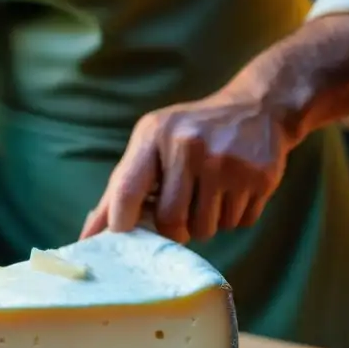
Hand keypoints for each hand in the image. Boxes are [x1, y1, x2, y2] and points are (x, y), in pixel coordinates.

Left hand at [80, 92, 294, 243]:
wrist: (258, 107)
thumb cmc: (190, 133)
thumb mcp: (152, 143)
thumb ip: (121, 188)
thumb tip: (88, 236)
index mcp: (155, 135)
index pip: (128, 189)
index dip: (121, 224)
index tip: (123, 240)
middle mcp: (190, 147)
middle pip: (170, 221)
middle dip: (174, 229)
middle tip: (180, 215)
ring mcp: (227, 163)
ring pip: (206, 229)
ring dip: (205, 224)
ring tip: (210, 195)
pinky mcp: (259, 177)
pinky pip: (238, 224)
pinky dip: (232, 218)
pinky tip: (234, 191)